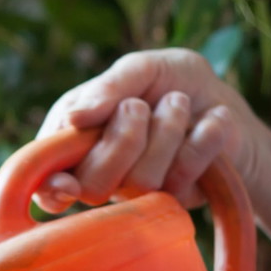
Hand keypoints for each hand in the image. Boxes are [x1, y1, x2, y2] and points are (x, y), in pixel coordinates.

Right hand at [35, 49, 262, 211]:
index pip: (45, 176)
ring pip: (139, 183)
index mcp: (72, 139)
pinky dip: (203, 139)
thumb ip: (108, 87)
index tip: (66, 184)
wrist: (225, 102)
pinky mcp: (174, 201)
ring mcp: (135, 193)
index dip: (50, 186)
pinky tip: (211, 121)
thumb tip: (74, 117)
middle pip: (93, 184)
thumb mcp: (141, 69)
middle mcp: (96, 173)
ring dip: (166, 131)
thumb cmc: (173, 81)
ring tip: (179, 104)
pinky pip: (182, 179)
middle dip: (123, 138)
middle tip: (140, 105)